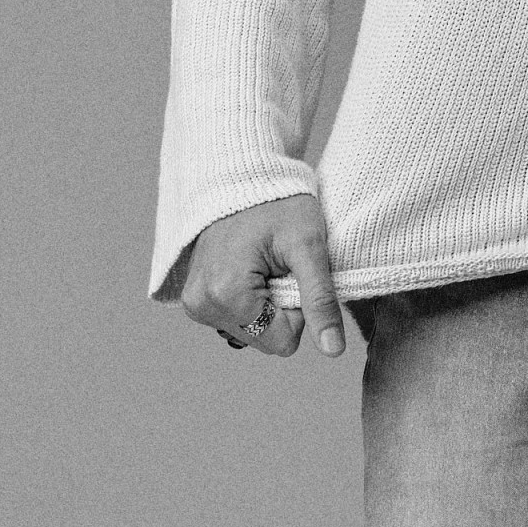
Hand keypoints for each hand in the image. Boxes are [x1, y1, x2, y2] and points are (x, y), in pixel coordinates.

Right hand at [181, 192, 344, 358]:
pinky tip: (250, 266)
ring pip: (251, 330)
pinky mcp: (194, 299)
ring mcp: (194, 304)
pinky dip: (250, 298)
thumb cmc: (280, 202)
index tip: (292, 270)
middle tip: (278, 263)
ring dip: (265, 302)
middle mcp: (201, 306)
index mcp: (225, 296)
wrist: (245, 175)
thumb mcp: (308, 246)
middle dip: (280, 306)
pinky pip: (235, 318)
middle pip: (263, 339)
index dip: (298, 308)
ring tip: (264, 261)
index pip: (281, 341)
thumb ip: (320, 300)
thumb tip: (333, 351)